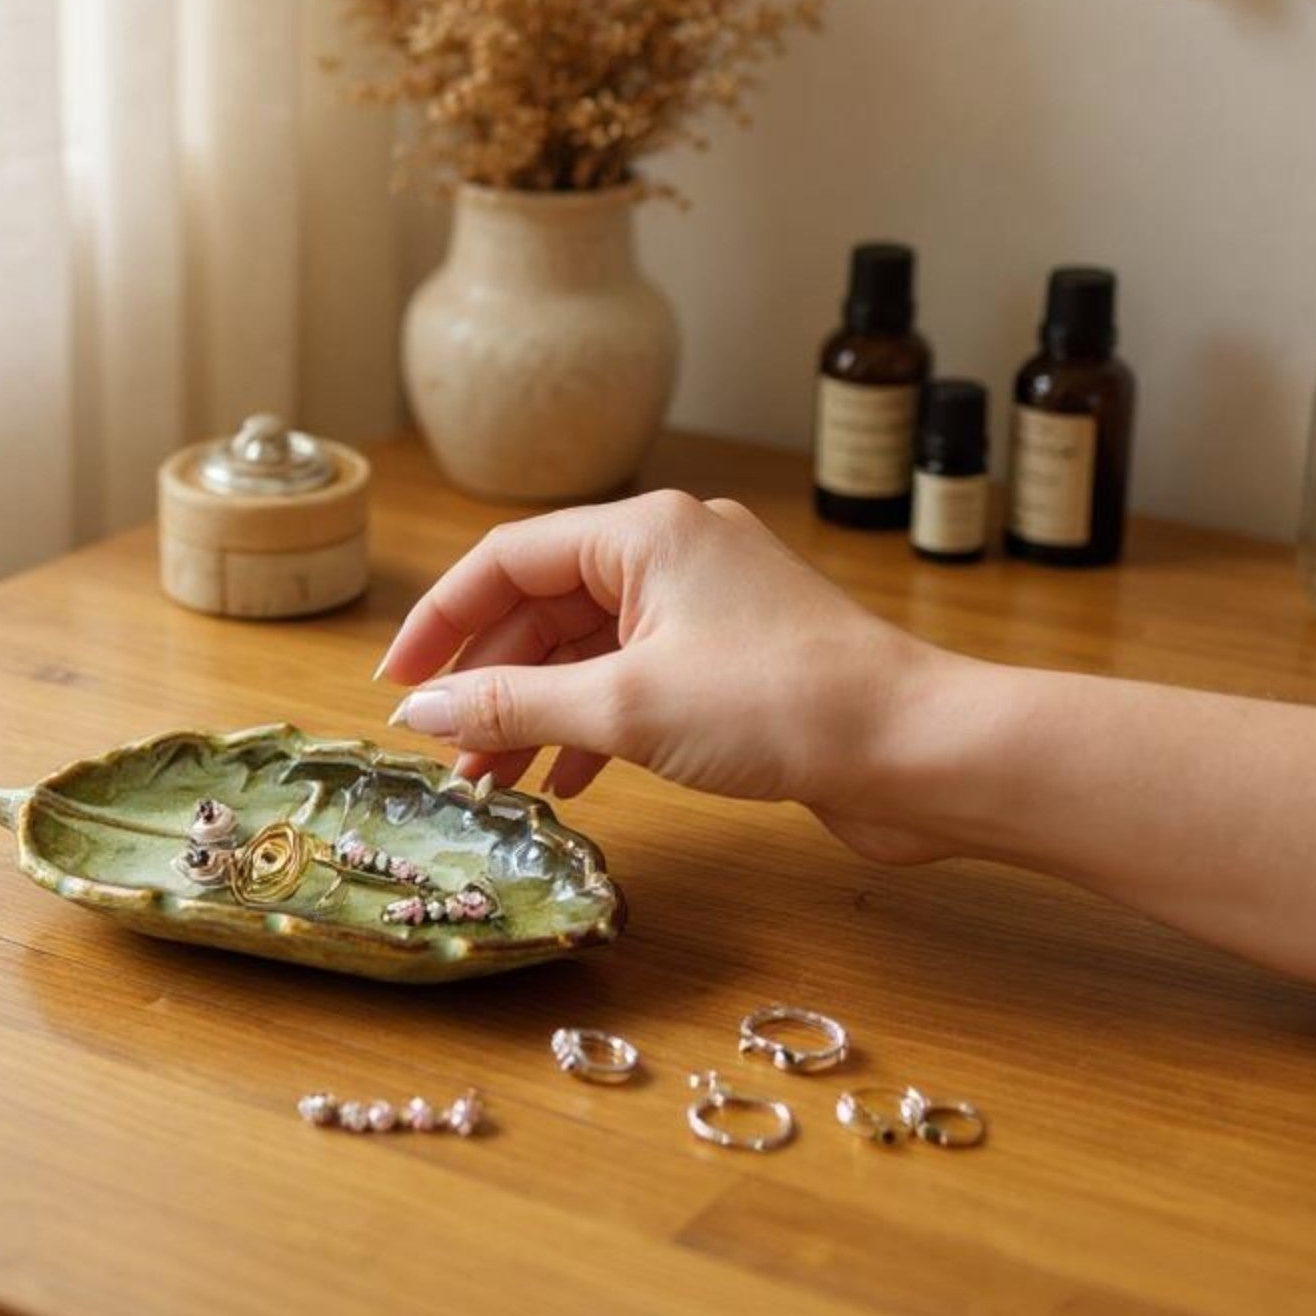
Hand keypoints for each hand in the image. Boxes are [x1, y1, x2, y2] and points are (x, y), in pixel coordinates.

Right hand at [375, 489, 955, 860]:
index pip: (506, 558)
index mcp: (645, 530)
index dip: (441, 622)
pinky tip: (573, 783)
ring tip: (497, 785)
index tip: (396, 687)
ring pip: (589, 649)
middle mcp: (674, 552)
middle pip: (544, 605)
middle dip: (489, 681)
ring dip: (538, 712)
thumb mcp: (627, 706)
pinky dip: (596, 726)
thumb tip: (422, 714)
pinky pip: (637, 678)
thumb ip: (513, 703)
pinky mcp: (736, 659)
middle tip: (446, 756)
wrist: (920, 749)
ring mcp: (709, 605)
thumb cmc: (783, 706)